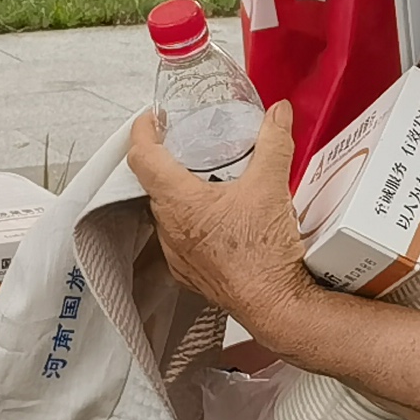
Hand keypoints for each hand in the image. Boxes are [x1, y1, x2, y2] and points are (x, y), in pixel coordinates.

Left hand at [126, 101, 307, 328]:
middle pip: (154, 184)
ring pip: (167, 213)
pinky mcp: (189, 272)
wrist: (275, 304)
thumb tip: (277, 115)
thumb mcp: (271, 185)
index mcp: (180, 202)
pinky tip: (217, 218)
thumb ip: (273, 142)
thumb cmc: (265, 256)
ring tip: (205, 180)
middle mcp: (170, 229)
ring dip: (181, 194)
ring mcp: (177, 254)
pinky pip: (180, 238)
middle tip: (187, 145)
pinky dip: (192, 222)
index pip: (142, 157)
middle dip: (168, 160)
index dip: (144, 131)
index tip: (153, 119)